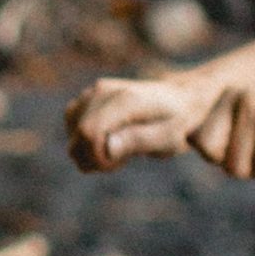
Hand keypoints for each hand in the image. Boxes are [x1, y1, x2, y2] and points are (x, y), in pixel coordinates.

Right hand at [65, 69, 223, 172]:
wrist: (181, 96)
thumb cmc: (178, 121)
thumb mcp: (168, 137)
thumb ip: (138, 141)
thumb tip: (107, 148)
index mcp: (127, 99)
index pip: (89, 132)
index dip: (96, 158)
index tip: (116, 165)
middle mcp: (106, 90)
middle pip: (78, 134)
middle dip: (94, 157)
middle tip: (121, 161)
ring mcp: (94, 90)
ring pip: (73, 131)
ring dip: (89, 149)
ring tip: (118, 150)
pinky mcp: (88, 95)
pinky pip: (73, 124)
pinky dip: (85, 139)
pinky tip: (108, 141)